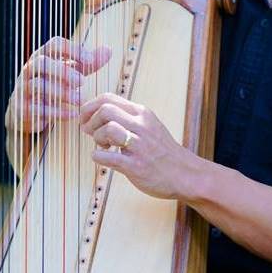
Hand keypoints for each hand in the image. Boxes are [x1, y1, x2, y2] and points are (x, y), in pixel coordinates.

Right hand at [5, 37, 110, 134]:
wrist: (29, 113)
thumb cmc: (53, 87)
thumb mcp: (71, 73)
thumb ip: (88, 63)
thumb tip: (109, 50)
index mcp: (42, 57)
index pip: (54, 44)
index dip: (72, 49)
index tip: (90, 61)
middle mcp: (29, 70)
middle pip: (41, 62)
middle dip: (63, 71)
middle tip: (82, 82)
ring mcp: (23, 89)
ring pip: (38, 85)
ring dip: (61, 92)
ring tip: (80, 100)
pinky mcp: (21, 108)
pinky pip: (36, 108)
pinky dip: (56, 112)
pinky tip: (72, 115)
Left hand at [79, 92, 201, 199]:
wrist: (186, 174)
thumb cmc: (163, 152)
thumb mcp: (149, 126)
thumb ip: (128, 118)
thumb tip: (99, 114)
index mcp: (142, 113)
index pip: (108, 97)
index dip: (90, 107)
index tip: (85, 118)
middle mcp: (141, 126)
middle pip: (105, 110)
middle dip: (91, 121)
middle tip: (90, 133)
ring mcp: (140, 146)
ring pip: (108, 129)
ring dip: (97, 138)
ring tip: (102, 146)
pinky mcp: (136, 166)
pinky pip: (108, 157)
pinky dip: (98, 156)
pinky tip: (101, 158)